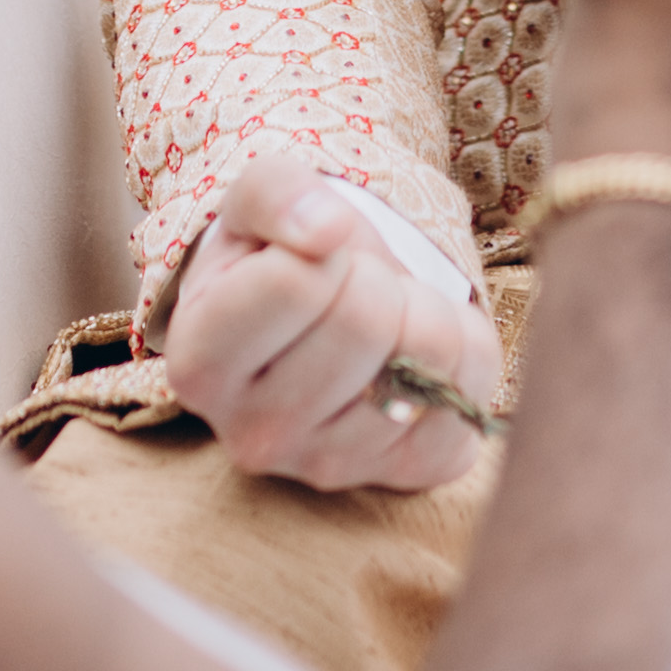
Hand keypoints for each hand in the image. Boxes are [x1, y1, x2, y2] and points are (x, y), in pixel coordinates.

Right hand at [174, 159, 503, 495]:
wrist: (323, 319)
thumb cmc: (280, 256)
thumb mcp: (257, 203)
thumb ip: (276, 193)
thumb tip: (327, 228)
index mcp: (200, 364)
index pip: (294, 283)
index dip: (324, 244)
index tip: (316, 256)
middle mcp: (255, 435)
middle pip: (367, 322)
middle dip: (378, 277)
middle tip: (360, 284)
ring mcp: (330, 466)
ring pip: (429, 360)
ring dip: (427, 311)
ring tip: (390, 316)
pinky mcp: (404, 477)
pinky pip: (470, 402)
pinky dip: (464, 357)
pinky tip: (419, 357)